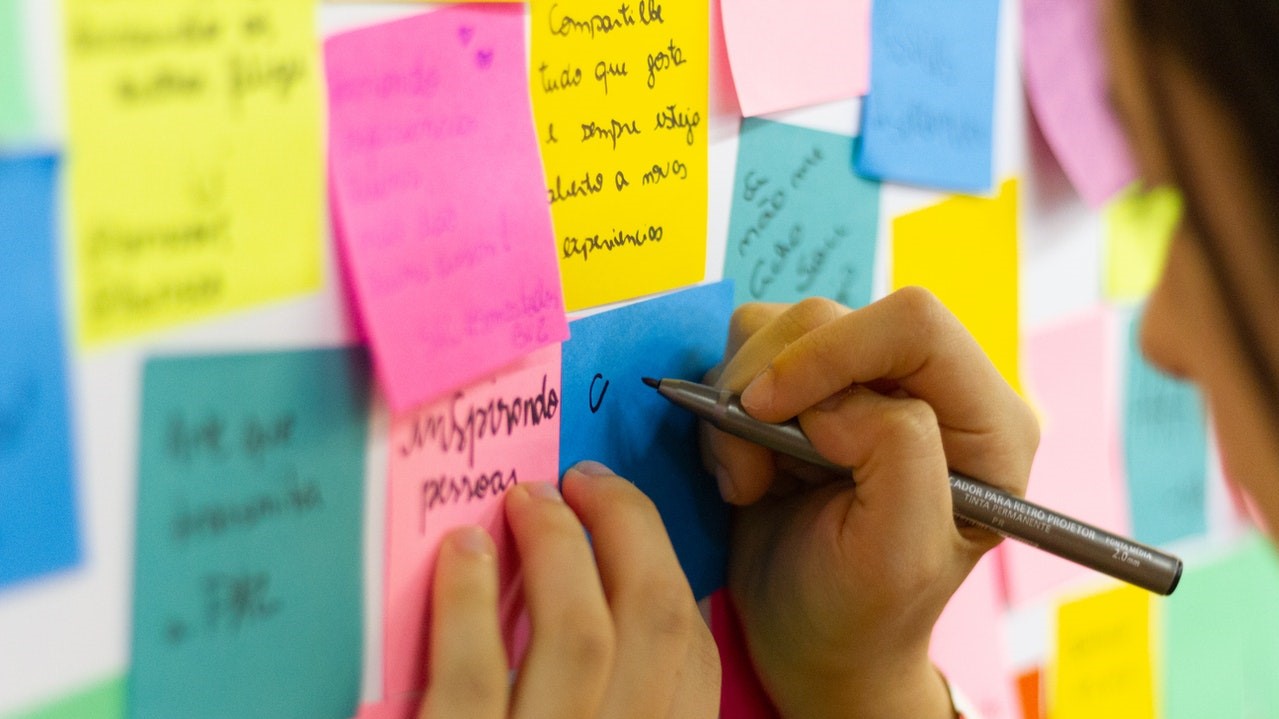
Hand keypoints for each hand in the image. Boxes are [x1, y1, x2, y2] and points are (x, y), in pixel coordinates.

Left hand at [419, 461, 719, 718]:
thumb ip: (613, 695)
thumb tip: (604, 596)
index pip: (694, 658)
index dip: (666, 573)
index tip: (628, 522)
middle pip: (655, 624)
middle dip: (627, 528)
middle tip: (583, 478)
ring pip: (578, 639)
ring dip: (557, 546)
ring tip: (525, 498)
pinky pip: (472, 677)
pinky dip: (468, 602)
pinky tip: (462, 552)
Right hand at [703, 290, 1037, 718]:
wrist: (811, 642)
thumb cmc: (861, 614)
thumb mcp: (897, 555)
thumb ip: (896, 456)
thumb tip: (836, 401)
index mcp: (986, 422)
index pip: (914, 323)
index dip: (830, 352)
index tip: (766, 411)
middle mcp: (929, 388)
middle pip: (833, 315)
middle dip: (771, 384)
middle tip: (751, 466)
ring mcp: (863, 383)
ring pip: (778, 326)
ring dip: (740, 401)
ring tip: (750, 480)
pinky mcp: (808, 389)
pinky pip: (745, 353)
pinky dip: (723, 409)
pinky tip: (746, 470)